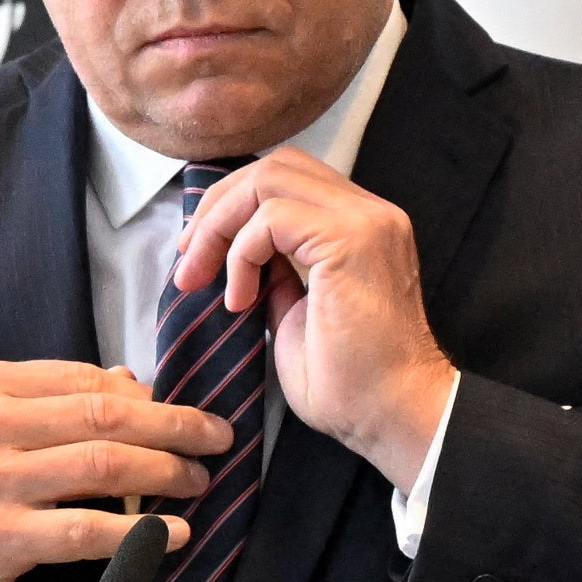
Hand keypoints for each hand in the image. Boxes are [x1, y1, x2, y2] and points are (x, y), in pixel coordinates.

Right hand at [0, 358, 236, 581]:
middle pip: (106, 414)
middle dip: (175, 425)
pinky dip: (139, 532)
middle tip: (217, 438)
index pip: (86, 379)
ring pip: (104, 465)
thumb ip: (46, 399)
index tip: (186, 413)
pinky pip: (86, 531)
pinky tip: (174, 534)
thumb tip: (129, 381)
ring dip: (166, 472)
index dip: (148, 396)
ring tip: (198, 482)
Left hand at [173, 150, 458, 491]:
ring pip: (268, 180)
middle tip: (189, 260)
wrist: (392, 415)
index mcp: (360, 225)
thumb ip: (274, 273)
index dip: (232, 206)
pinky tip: (240, 300)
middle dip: (217, 207)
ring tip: (205, 280)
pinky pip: (271, 217)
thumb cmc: (350, 382)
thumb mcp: (294, 312)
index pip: (287, 178)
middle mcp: (369, 212)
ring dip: (221, 227)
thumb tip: (233, 253)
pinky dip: (240, 254)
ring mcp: (365, 221)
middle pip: (274, 165)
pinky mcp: (351, 239)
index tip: (197, 255)